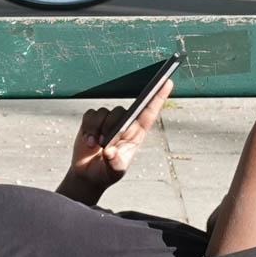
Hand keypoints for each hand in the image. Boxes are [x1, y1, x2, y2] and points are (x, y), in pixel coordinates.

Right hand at [62, 79, 172, 198]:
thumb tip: (109, 151)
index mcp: (136, 134)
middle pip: (121, 111)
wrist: (88, 175)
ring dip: (97, 129)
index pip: (149, 112)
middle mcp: (124, 124)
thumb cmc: (107, 172)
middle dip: (112, 124)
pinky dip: (88, 128)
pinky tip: (88, 142)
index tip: (167, 81)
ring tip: (95, 145)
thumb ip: (114, 162)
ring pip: (104, 112)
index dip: (159, 96)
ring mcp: (107, 121)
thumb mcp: (114, 172)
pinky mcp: (92, 122)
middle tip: (105, 141)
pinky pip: (91, 115)